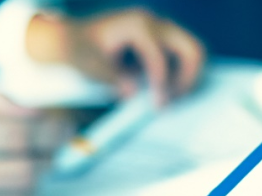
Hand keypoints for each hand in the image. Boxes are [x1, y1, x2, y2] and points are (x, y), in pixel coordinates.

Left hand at [26, 9, 205, 104]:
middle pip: (191, 48)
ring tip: (171, 100)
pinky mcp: (159, 38)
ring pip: (192, 50)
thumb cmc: (77, 50)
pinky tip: (164, 92)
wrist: (69, 39)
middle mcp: (152, 22)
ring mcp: (158, 28)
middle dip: (188, 78)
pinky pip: (181, 55)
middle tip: (174, 103)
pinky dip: (180, 74)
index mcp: (136, 25)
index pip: (159, 57)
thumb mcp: (89, 66)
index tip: (158, 106)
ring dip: (188, 77)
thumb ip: (110, 78)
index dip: (161, 85)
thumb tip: (132, 92)